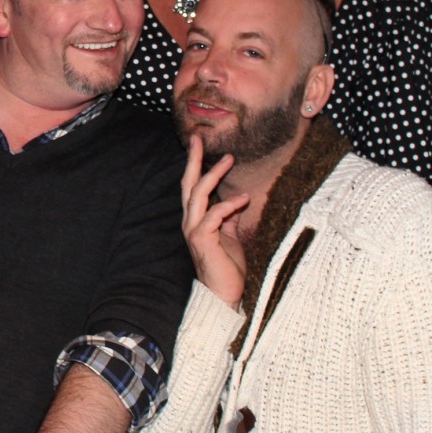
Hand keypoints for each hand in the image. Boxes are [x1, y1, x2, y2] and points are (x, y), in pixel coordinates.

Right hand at [181, 136, 248, 308]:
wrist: (225, 294)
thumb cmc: (228, 266)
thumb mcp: (231, 235)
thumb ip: (230, 216)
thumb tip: (237, 197)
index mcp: (196, 219)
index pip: (193, 186)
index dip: (195, 164)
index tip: (198, 143)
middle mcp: (190, 222)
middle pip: (189, 185)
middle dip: (193, 160)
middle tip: (198, 139)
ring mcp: (194, 230)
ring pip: (198, 195)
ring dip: (213, 175)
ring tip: (228, 160)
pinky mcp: (202, 240)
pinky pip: (213, 216)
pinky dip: (228, 204)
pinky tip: (243, 198)